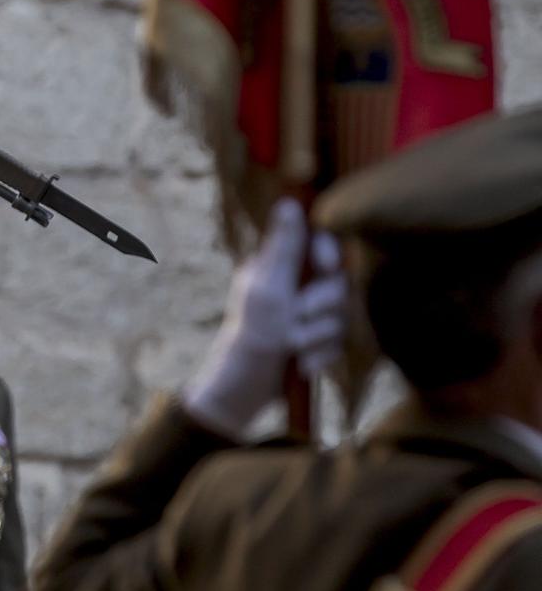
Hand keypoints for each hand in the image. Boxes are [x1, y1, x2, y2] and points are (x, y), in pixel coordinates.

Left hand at [182, 199, 347, 437]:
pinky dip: (320, 355)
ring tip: (292, 346)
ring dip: (317, 335)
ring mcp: (308, 315)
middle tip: (295, 319)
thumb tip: (290, 201)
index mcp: (281, 266)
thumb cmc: (251, 333)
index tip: (324, 266)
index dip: (330, 254)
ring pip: (343, 314)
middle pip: (339, 281)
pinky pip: (340, 342)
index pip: (323, 243)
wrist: (246, 389)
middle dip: (320, 305)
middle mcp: (297, 286)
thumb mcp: (268, 286)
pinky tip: (301, 364)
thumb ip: (285, 247)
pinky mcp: (318, 342)